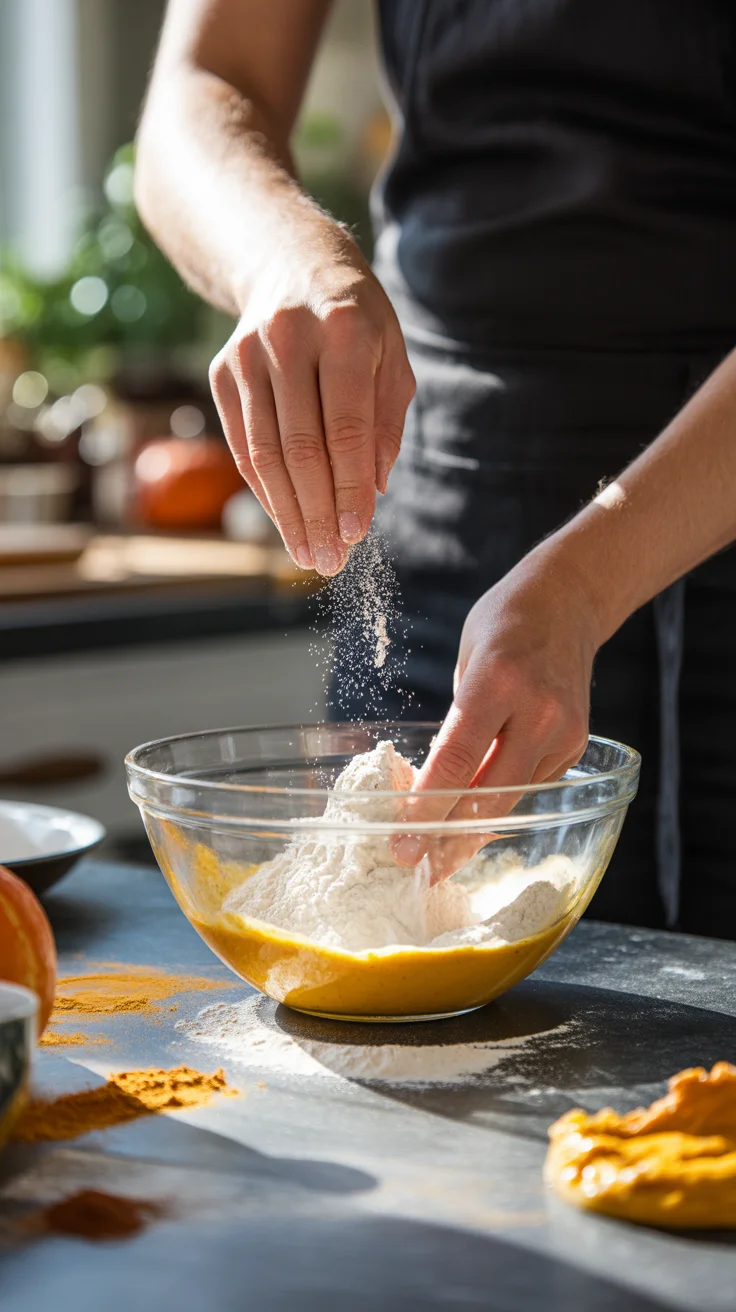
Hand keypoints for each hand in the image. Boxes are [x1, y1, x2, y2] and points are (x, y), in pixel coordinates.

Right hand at [209, 232, 414, 574]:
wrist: (291, 263)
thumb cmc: (357, 321)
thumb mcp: (392, 357)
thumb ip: (385, 422)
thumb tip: (372, 490)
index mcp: (344, 329)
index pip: (345, 427)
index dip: (349, 487)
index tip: (356, 533)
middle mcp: (288, 338)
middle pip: (300, 447)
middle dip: (317, 512)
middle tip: (331, 560)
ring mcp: (247, 355)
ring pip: (264, 454)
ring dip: (287, 514)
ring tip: (308, 554)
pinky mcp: (221, 372)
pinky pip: (243, 446)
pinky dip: (264, 490)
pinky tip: (285, 521)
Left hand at [392, 543, 600, 878]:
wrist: (570, 601)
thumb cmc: (504, 624)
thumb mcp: (466, 662)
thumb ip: (458, 723)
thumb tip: (436, 785)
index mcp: (496, 682)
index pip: (455, 761)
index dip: (425, 808)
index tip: (402, 840)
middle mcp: (536, 711)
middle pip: (488, 794)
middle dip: (448, 837)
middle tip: (415, 863)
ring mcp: (563, 731)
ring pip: (511, 798)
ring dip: (473, 831)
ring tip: (439, 858)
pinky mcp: (576, 745)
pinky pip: (531, 786)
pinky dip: (501, 805)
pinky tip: (475, 822)